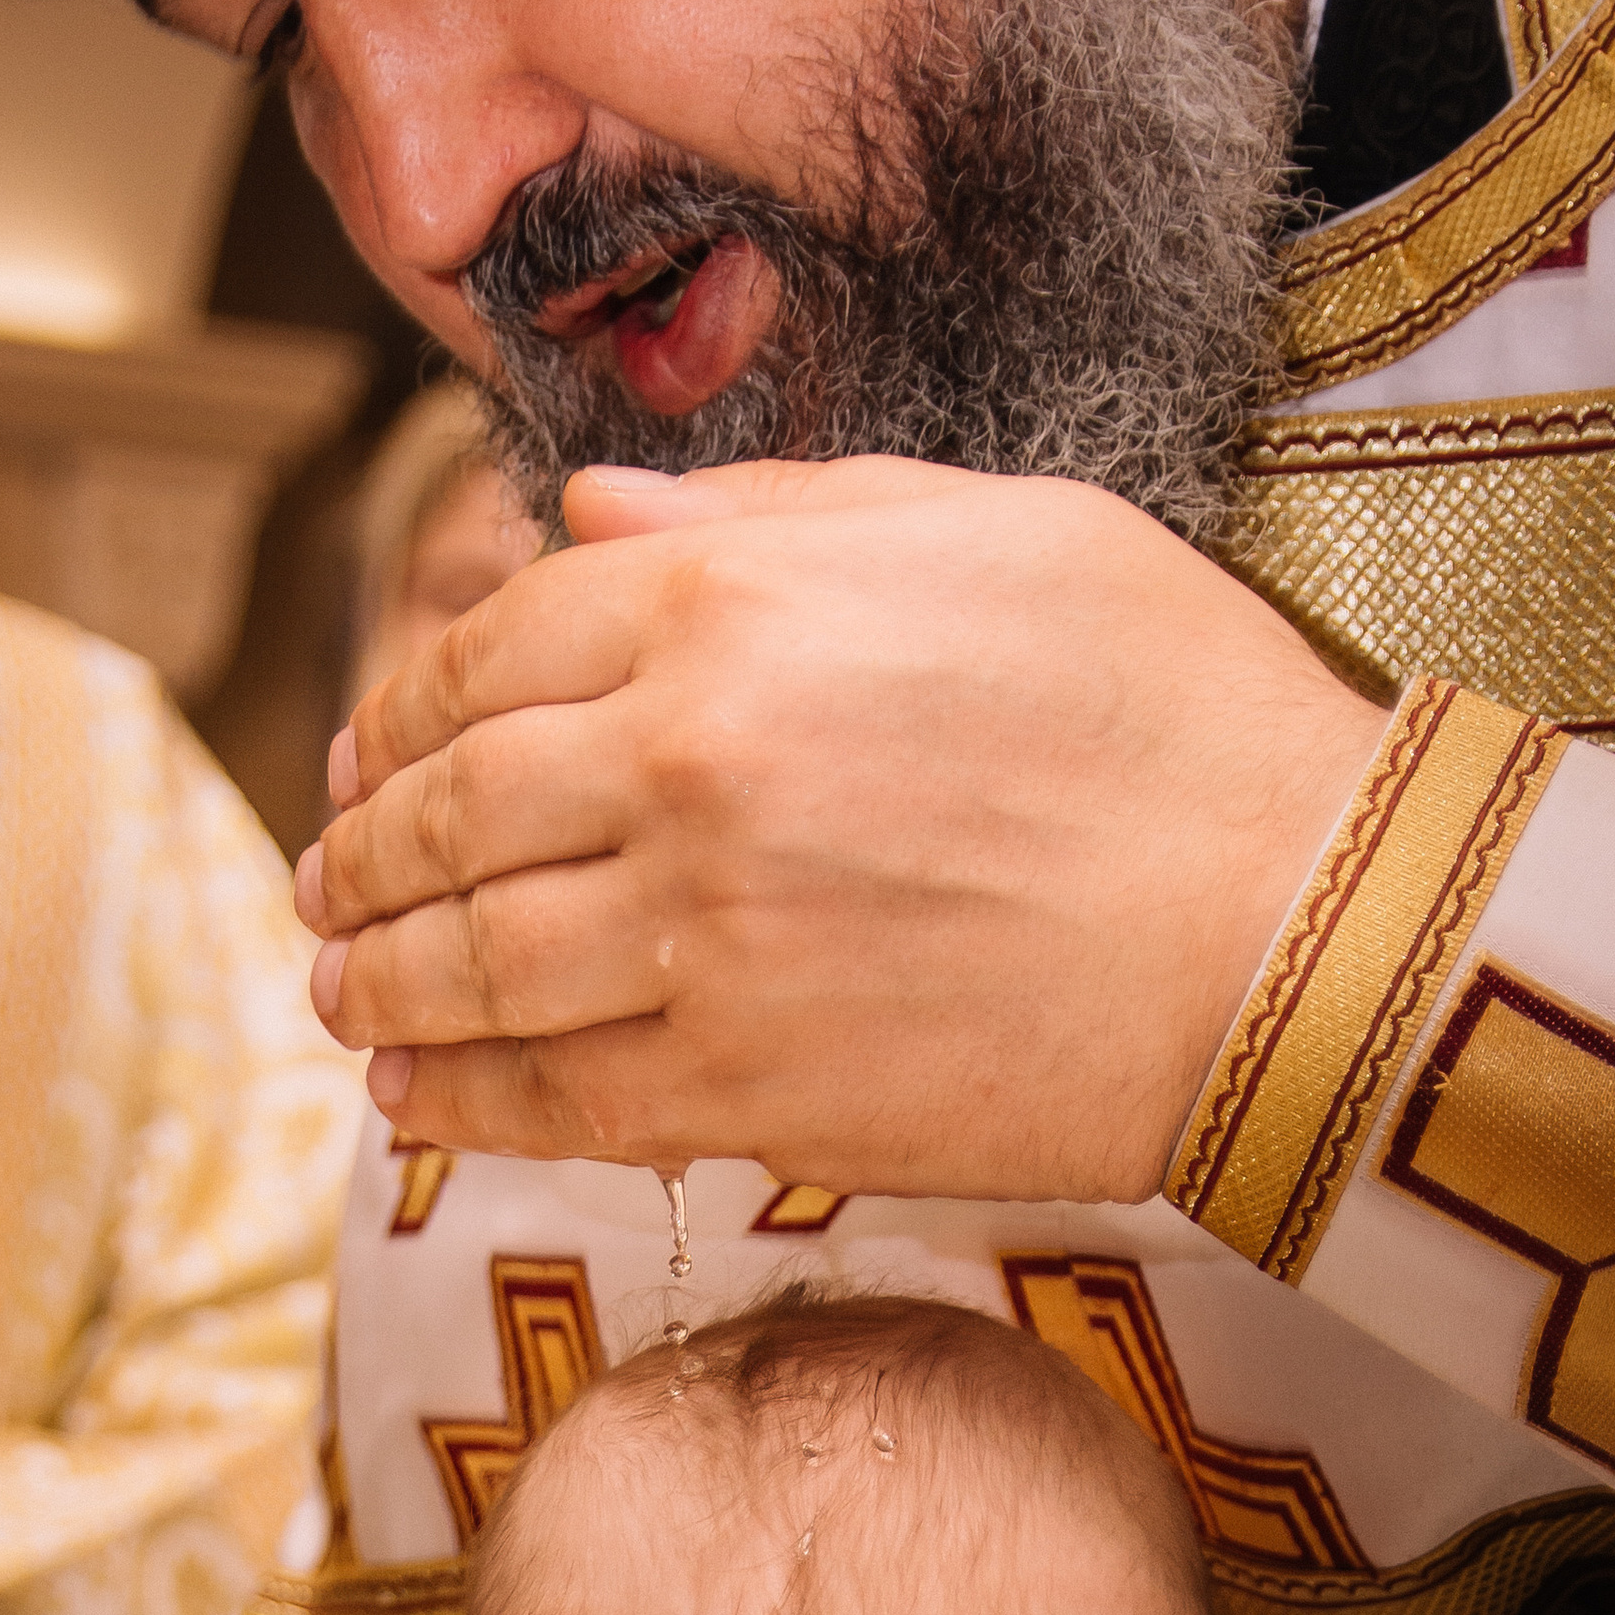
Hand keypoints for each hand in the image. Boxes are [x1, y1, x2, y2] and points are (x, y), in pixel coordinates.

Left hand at [297, 458, 1385, 1194]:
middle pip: (453, 812)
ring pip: (476, 963)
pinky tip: (410, 1100)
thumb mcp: (979, 530)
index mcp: (728, 604)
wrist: (1292, 929)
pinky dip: (459, 1101)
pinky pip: (552, 1098)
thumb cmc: (1168, 712)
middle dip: (364, 850)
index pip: (492, 652)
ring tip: (338, 986)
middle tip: (323, 878)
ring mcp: (704, 939)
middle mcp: (684, 766)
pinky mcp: (745, 1091)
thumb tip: (584, 516)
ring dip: (381, 979)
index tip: (364, 749)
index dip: (404, 708)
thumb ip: (759, 513)